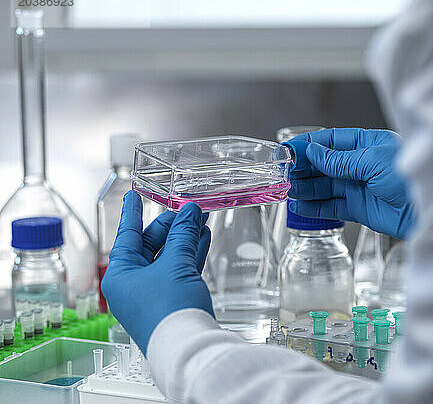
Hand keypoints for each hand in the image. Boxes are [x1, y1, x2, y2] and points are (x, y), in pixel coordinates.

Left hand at [101, 191, 212, 353]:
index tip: (132, 195)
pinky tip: (202, 239)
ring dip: (184, 238)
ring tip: (200, 219)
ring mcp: (152, 293)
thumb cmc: (169, 311)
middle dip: (171, 225)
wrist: (187, 347)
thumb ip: (184, 234)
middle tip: (187, 208)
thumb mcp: (175, 264)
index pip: (127, 234)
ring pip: (168, 257)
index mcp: (120, 274)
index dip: (132, 212)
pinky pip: (179, 269)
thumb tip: (190, 212)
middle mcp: (133, 283)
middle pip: (151, 244)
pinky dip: (190, 254)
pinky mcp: (172, 300)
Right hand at [286, 128, 415, 238]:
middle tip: (283, 173)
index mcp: (367, 144)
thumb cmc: (410, 177)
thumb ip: (340, 160)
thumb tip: (313, 152)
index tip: (287, 150)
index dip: (308, 145)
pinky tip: (299, 206)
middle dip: (303, 168)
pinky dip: (315, 207)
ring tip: (287, 190)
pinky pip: (332, 206)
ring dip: (305, 188)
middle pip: (324, 164)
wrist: (430, 209)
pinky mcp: (360, 208)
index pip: (331, 141)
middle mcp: (361, 164)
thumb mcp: (372, 161)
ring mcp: (359, 187)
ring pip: (325, 186)